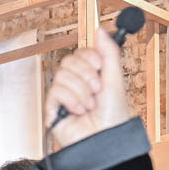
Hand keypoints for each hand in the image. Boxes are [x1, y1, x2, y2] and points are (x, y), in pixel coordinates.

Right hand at [44, 24, 134, 146]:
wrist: (107, 140)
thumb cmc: (114, 116)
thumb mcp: (115, 79)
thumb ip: (108, 52)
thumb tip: (101, 29)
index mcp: (90, 76)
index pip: (80, 53)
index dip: (89, 56)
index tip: (100, 65)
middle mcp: (76, 85)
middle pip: (68, 61)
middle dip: (86, 74)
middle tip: (98, 89)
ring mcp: (63, 97)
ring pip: (62, 75)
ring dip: (81, 90)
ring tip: (91, 105)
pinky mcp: (53, 110)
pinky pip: (55, 91)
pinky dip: (71, 99)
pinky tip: (80, 111)